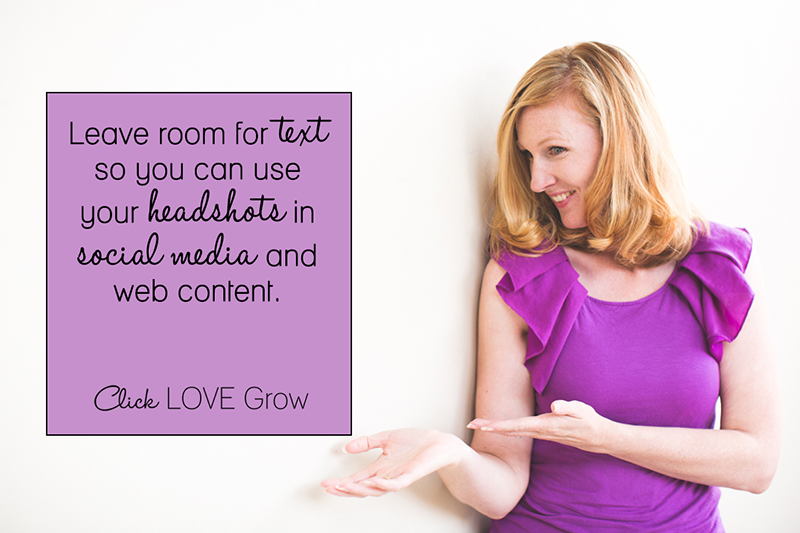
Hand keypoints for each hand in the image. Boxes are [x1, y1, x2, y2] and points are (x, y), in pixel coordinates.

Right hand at [321, 428, 464, 496]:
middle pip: (362, 489)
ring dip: (360, 489)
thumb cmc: (416, 441)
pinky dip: (383, 484)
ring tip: (345, 486)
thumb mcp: (386, 438)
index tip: (326, 484)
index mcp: (380, 468)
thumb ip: (367, 442)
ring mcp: (398, 477)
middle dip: (345, 490)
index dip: (341, 483)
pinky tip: (373, 481)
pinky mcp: (410, 476)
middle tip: (330, 488)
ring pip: (376, 490)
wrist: (439, 442)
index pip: (357, 479)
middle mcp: (387, 476)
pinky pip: (395, 484)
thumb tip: (347, 448)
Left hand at [468, 400, 611, 453]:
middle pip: (510, 430)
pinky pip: (520, 432)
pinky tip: (498, 428)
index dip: (500, 425)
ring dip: (495, 428)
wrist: (597, 437)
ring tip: (478, 424)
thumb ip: (568, 408)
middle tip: (470, 423)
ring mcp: (540, 434)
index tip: (485, 425)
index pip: (518, 425)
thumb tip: (554, 406)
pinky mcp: (542, 433)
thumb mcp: (581, 410)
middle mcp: (540, 432)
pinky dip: (506, 430)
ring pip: (513, 432)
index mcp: (546, 425)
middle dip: (490, 427)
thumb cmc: (588, 421)